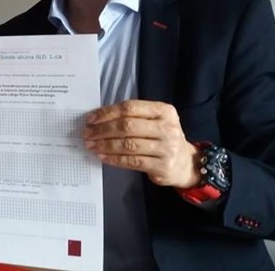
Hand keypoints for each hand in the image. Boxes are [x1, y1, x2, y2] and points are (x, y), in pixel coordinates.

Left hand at [83, 100, 200, 187]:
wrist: (186, 163)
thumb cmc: (162, 138)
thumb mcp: (155, 121)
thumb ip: (133, 116)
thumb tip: (98, 118)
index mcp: (164, 111)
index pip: (130, 108)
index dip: (107, 112)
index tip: (91, 119)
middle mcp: (167, 128)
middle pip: (127, 126)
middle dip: (103, 130)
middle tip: (87, 134)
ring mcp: (167, 148)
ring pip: (128, 145)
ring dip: (105, 145)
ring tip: (92, 145)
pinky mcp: (162, 166)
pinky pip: (132, 161)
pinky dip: (114, 159)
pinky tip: (103, 157)